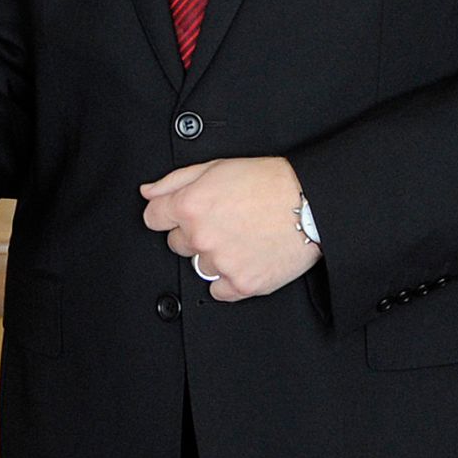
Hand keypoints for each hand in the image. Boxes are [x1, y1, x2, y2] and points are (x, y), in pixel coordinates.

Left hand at [140, 156, 318, 302]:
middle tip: (223, 221)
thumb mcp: (215, 167)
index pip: (153, 219)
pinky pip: (219, 291)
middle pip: (176, 244)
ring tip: (241, 236)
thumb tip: (148, 193)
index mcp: (190, 205)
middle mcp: (201, 236)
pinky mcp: (242, 284)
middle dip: (193, 233)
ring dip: (214, 255)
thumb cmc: (267, 181)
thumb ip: (174, 181)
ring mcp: (221, 263)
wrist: (309, 203)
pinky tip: (246, 257)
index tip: (183, 214)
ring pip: (200, 266)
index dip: (169, 213)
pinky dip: (229, 278)